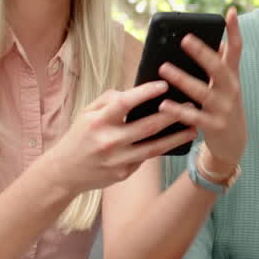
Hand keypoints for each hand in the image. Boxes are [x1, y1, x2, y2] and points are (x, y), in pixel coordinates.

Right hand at [40, 81, 195, 193]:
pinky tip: (176, 141)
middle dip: (172, 115)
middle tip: (192, 105)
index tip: (164, 85)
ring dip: (176, 137)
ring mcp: (118, 160)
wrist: (64, 172)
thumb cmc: (79, 137)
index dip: (146, 93)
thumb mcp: (86, 113)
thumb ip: (109, 99)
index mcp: (98, 122)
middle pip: (147, 127)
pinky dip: (162, 149)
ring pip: (154, 147)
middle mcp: (110, 141)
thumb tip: (135, 92)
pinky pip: (147, 158)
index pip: (125, 103)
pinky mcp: (124, 173)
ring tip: (193, 128)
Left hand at [158, 7, 245, 170]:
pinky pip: (194, 117)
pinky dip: (179, 111)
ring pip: (202, 92)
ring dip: (182, 79)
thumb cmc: (224, 107)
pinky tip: (164, 104)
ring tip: (163, 68)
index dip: (234, 31)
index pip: (236, 49)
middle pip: (218, 68)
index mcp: (232, 76)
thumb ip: (220, 63)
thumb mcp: (227, 85)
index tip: (229, 12)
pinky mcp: (213, 126)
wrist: (234, 144)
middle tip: (184, 39)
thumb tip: (214, 39)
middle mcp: (231, 90)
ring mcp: (223, 108)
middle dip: (202, 53)